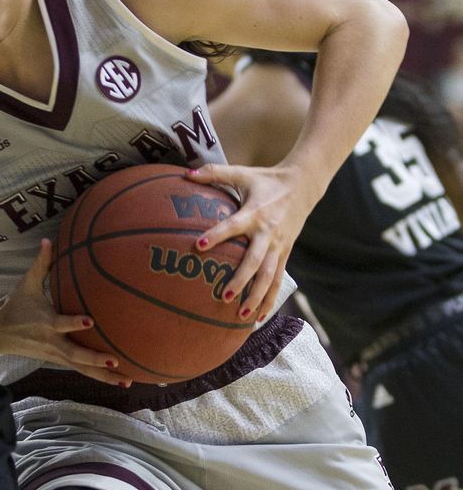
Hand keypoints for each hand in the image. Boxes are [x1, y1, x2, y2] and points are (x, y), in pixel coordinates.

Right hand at [0, 240, 132, 385]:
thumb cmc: (16, 304)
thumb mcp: (26, 283)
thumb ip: (40, 263)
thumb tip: (49, 240)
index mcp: (45, 322)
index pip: (60, 324)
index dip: (73, 323)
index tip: (90, 320)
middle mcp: (52, 342)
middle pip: (74, 355)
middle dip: (94, 359)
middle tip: (115, 360)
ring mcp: (55, 355)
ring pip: (81, 369)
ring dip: (103, 376)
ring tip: (127, 381)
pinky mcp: (59, 361)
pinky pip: (81, 371)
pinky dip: (99, 377)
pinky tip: (120, 380)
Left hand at [187, 162, 316, 318]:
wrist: (303, 185)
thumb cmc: (266, 179)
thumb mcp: (242, 172)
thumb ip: (214, 172)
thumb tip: (185, 172)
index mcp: (255, 213)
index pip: (233, 226)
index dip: (217, 235)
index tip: (199, 245)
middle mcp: (268, 233)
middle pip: (256, 261)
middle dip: (242, 279)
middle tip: (225, 295)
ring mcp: (279, 246)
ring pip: (269, 276)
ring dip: (257, 296)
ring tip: (242, 314)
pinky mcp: (285, 253)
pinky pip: (278, 280)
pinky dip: (269, 299)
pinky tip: (258, 317)